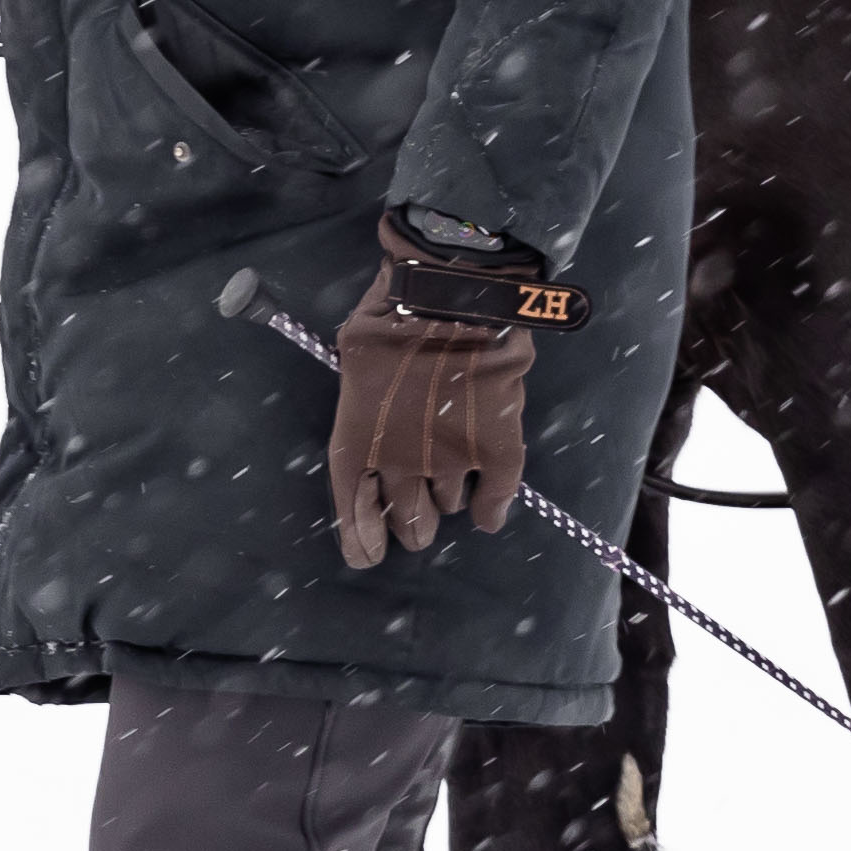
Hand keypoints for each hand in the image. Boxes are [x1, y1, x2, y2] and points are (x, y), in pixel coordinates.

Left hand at [328, 236, 540, 567]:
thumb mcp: (355, 358)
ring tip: (449, 476)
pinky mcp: (496, 450)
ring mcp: (451, 458)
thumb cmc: (393, 315)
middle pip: (407, 517)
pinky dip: (494, 509)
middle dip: (411, 524)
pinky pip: (496, 499)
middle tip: (417, 519)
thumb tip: (370, 444)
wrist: (452, 292)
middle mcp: (400, 460)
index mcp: (356, 438)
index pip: (353, 508)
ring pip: (448, 504)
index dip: (360, 538)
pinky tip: (490, 512)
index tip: (368, 558)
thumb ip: (363, 406)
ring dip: (447, 498)